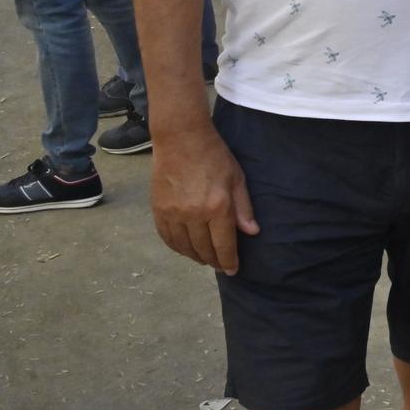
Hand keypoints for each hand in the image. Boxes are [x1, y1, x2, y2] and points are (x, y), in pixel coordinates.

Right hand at [151, 119, 258, 274]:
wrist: (181, 139)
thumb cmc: (215, 156)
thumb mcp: (237, 179)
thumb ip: (244, 208)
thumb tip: (252, 233)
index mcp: (217, 207)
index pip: (224, 245)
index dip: (229, 261)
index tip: (233, 270)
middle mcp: (193, 215)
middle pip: (203, 249)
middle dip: (213, 261)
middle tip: (220, 265)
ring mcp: (173, 214)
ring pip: (184, 247)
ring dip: (195, 256)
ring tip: (205, 259)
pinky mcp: (158, 210)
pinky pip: (167, 238)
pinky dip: (177, 247)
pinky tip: (185, 248)